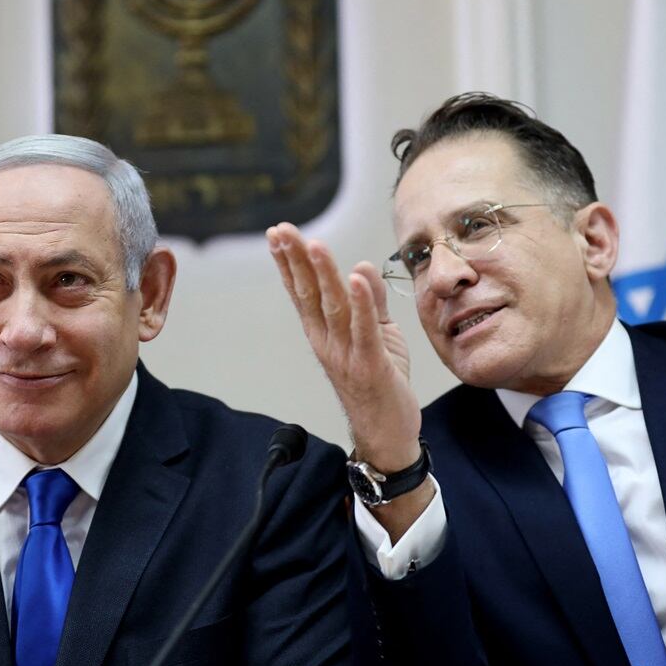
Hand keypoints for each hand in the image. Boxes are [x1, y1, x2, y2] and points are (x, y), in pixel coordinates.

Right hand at [267, 223, 432, 540]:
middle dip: (295, 261)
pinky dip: (361, 303)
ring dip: (322, 275)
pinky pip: (365, 330)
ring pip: (333, 308)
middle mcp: (328, 343)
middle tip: (281, 230)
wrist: (387, 434)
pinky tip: (355, 276)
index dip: (289, 263)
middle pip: (309, 295)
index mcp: (325, 335)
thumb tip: (361, 267)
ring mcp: (347, 355)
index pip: (302, 293)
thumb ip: (371, 303)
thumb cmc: (380, 384)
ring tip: (314, 245)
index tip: (278, 234)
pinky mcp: (371, 365)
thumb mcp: (377, 336)